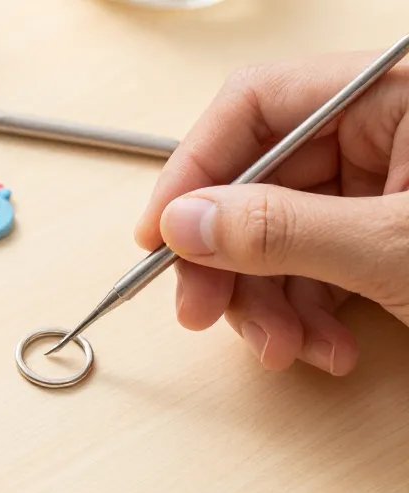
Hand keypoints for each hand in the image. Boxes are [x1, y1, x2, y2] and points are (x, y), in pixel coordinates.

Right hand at [136, 52, 408, 375]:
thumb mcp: (401, 250)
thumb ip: (283, 230)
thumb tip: (184, 223)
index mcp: (397, 91)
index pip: (256, 106)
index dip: (193, 169)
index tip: (159, 236)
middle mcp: (384, 126)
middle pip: (257, 180)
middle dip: (230, 260)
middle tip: (204, 315)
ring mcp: (384, 179)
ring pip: (277, 231)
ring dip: (267, 301)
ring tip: (287, 350)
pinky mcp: (386, 227)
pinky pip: (312, 260)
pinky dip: (305, 311)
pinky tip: (323, 346)